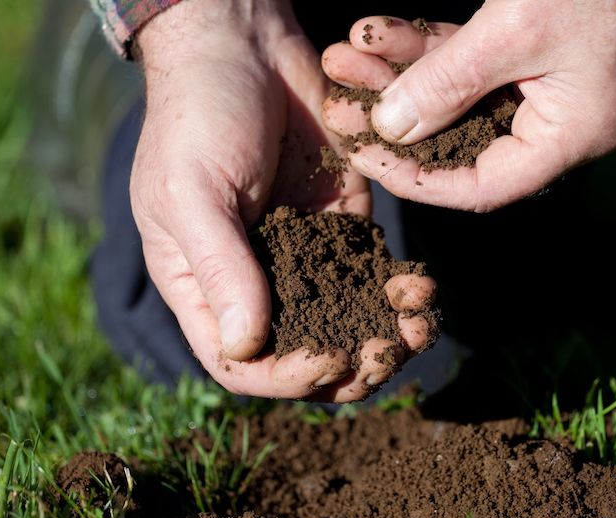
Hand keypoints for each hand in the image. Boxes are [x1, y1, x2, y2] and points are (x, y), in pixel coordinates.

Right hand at [131, 0, 435, 401]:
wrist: (242, 42)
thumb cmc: (197, 115)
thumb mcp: (194, 192)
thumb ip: (221, 268)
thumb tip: (247, 346)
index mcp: (201, 285)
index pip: (240, 363)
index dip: (284, 376)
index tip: (328, 357)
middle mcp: (253, 279)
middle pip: (301, 353)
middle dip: (349, 364)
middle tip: (388, 354)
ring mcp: (301, 253)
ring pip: (345, 320)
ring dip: (385, 334)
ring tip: (419, 325)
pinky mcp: (342, 221)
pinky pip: (372, 272)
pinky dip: (398, 289)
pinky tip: (421, 286)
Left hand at [321, 1, 615, 211]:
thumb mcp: (514, 28)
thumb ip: (447, 82)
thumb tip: (389, 128)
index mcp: (577, 135)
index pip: (483, 185)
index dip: (416, 177)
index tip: (362, 153)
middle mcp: (566, 119)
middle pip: (462, 136)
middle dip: (394, 114)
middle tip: (337, 101)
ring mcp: (555, 81)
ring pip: (460, 91)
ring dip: (401, 71)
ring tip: (345, 52)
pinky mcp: (543, 45)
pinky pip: (474, 57)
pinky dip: (429, 45)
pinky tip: (378, 30)